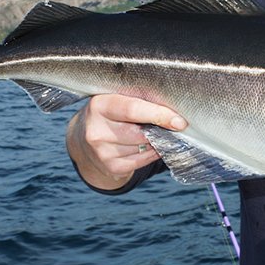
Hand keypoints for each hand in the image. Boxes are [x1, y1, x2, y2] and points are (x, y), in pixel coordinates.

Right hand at [66, 93, 186, 190]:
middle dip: (159, 130)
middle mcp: (96, 130)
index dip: (159, 115)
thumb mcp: (119, 97)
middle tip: (169, 125)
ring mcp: (101, 151)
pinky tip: (146, 145)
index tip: (180, 121)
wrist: (84, 137)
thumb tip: (175, 110)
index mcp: (99, 105)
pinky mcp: (110, 167)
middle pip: (140, 133)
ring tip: (150, 133)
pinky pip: (142, 162)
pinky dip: (150, 154)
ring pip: (143, 148)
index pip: (133, 110)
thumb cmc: (112, 112)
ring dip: (155, 142)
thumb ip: (143, 98)